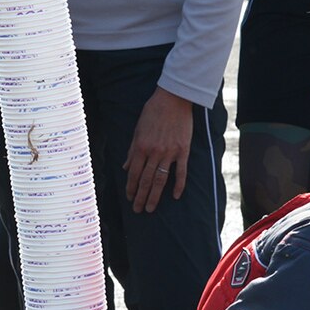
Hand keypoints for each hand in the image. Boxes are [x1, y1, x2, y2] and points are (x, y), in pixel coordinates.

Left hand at [124, 89, 193, 212]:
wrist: (173, 99)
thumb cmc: (153, 112)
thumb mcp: (137, 129)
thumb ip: (132, 149)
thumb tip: (126, 167)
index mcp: (141, 147)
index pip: (134, 173)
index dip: (131, 187)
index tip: (129, 198)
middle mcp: (154, 152)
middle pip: (146, 180)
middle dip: (140, 197)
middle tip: (138, 210)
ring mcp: (169, 152)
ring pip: (161, 179)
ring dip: (155, 196)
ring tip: (151, 208)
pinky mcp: (183, 150)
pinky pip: (181, 172)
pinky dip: (179, 185)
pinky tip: (175, 196)